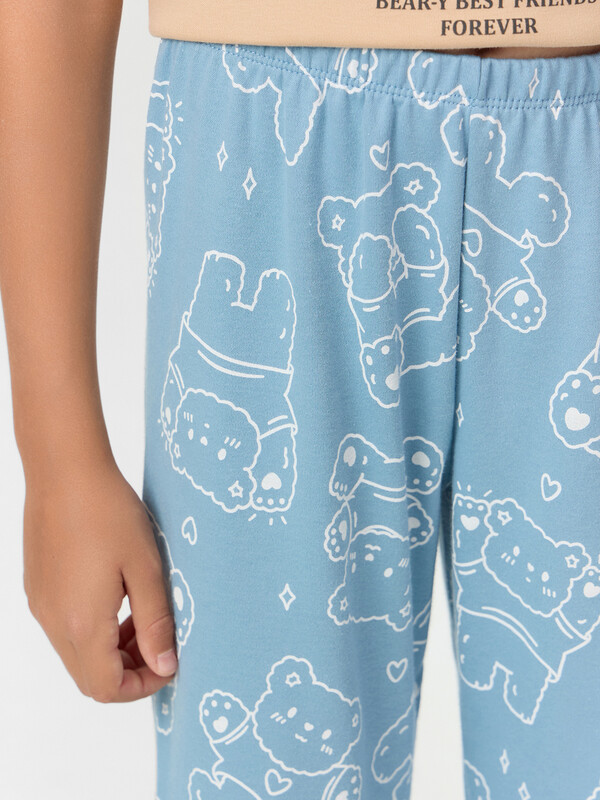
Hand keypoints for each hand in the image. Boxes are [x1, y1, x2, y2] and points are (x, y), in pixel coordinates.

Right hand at [22, 457, 177, 702]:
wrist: (65, 471)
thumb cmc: (109, 513)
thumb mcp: (146, 568)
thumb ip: (156, 622)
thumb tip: (166, 665)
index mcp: (82, 623)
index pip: (107, 688)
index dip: (143, 686)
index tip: (170, 662)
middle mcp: (54, 622)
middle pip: (89, 677)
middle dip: (129, 669)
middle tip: (159, 640)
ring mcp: (41, 605)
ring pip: (76, 654)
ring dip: (110, 650)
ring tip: (142, 616)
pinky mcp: (37, 587)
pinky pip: (64, 628)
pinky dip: (92, 629)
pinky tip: (116, 595)